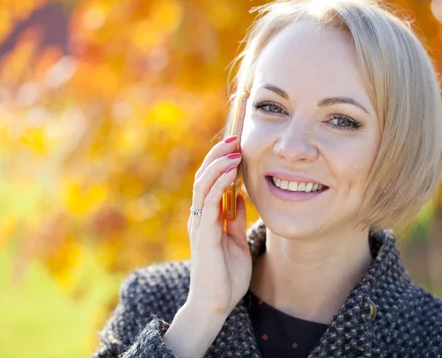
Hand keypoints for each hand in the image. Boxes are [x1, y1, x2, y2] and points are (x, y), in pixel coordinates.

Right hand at [185, 135, 250, 317]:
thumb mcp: (236, 241)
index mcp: (208, 217)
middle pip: (204, 176)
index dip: (222, 160)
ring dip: (219, 163)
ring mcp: (200, 225)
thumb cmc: (226, 277)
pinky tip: (232, 171)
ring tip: (234, 147)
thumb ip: (236, 220)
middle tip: (235, 137)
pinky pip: (209, 203)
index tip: (238, 144)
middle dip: (219, 154)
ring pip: (203, 184)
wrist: (216, 305)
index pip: (211, 181)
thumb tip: (241, 196)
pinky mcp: (204, 235)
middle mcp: (200, 217)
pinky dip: (219, 183)